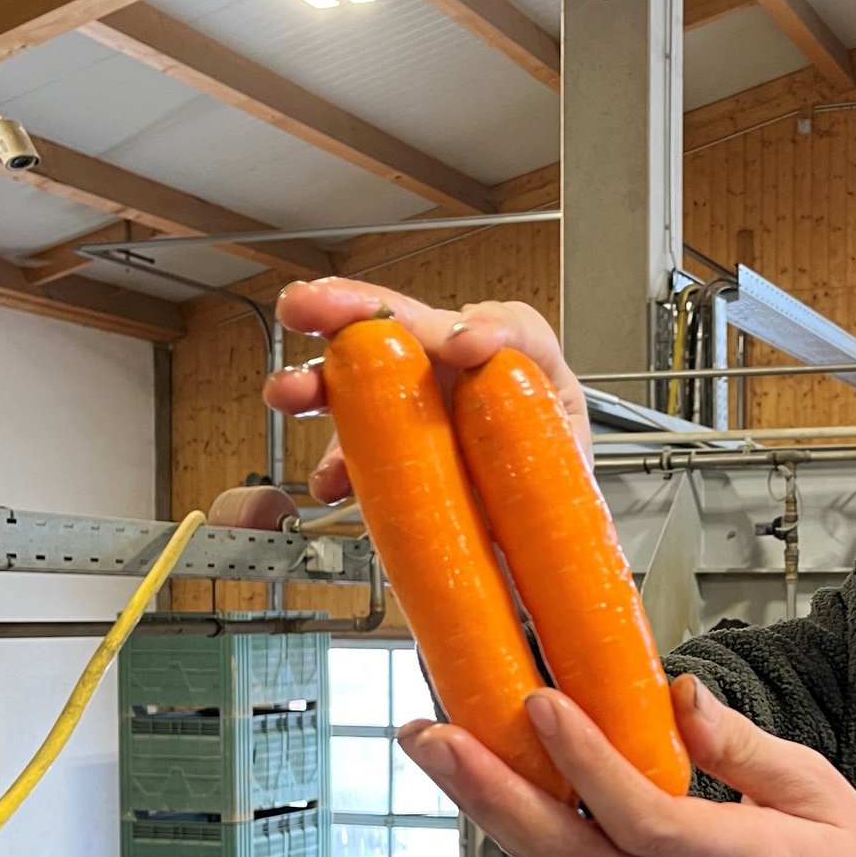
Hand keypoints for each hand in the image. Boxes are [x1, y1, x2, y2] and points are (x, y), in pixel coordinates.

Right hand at [266, 277, 589, 503]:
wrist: (532, 549)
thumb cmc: (552, 485)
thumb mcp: (567, 452)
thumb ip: (552, 425)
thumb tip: (506, 415)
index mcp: (516, 369)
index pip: (507, 330)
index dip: (485, 328)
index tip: (464, 347)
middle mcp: (456, 376)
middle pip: (402, 326)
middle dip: (348, 309)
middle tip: (308, 307)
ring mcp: (414, 414)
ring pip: (359, 380)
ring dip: (316, 382)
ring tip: (288, 393)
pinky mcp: (389, 461)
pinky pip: (353, 456)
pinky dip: (334, 468)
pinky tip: (330, 483)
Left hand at [398, 674, 855, 856]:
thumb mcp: (818, 790)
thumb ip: (743, 746)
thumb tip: (676, 693)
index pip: (645, 818)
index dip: (588, 764)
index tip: (543, 703)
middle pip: (569, 848)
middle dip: (492, 788)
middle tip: (433, 734)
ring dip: (484, 801)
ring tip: (430, 744)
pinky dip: (511, 818)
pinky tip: (475, 776)